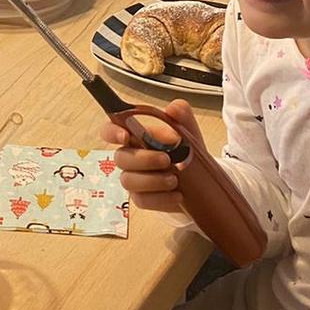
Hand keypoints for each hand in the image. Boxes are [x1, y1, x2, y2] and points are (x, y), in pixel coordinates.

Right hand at [99, 99, 205, 214]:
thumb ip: (182, 115)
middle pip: (120, 158)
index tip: (125, 136)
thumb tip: (172, 108)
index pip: (110, 130)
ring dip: (152, 180)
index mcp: (134, 135)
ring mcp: (134, 179)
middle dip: (143, 159)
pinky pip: (141, 200)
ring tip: (174, 179)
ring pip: (128, 181)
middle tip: (167, 159)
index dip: (111, 132)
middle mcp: (129, 156)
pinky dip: (161, 199)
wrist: (199, 181)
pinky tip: (178, 195)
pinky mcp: (142, 198)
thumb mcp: (188, 130)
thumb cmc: (186, 151)